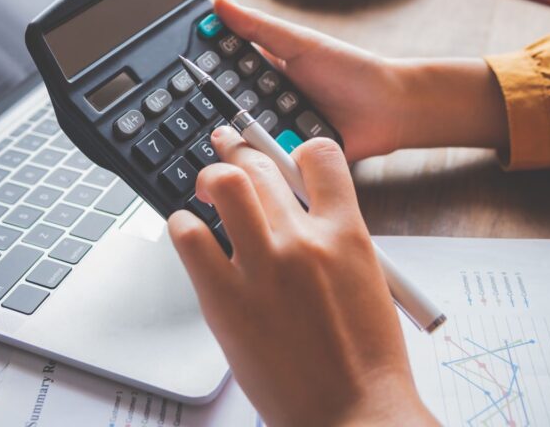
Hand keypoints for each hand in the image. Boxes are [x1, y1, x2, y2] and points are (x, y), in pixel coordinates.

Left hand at [167, 127, 436, 426]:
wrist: (355, 415)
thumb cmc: (366, 362)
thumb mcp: (367, 283)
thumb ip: (334, 244)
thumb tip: (300, 218)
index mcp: (347, 235)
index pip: (320, 156)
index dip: (296, 149)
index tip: (282, 155)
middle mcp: (303, 241)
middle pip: (261, 166)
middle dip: (239, 152)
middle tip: (225, 149)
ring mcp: (263, 267)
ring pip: (226, 184)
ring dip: (211, 177)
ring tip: (205, 187)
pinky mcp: (225, 300)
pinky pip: (189, 236)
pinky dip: (183, 225)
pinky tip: (188, 232)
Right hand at [214, 0, 508, 157]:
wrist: (391, 111)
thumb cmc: (352, 72)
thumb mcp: (301, 44)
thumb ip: (258, 27)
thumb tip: (219, 1)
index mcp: (262, 72)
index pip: (221, 72)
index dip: (202, 72)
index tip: (183, 70)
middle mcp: (263, 104)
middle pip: (226, 109)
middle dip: (224, 109)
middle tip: (226, 105)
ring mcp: (275, 134)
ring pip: (243, 140)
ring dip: (246, 137)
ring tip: (258, 128)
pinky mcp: (288, 161)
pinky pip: (266, 166)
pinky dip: (264, 163)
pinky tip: (263, 159)